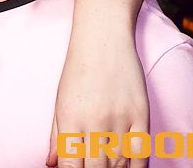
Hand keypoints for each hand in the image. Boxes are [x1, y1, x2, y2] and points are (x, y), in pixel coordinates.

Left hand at [47, 30, 148, 167]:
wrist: (103, 37)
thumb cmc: (78, 68)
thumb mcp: (60, 101)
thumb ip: (57, 136)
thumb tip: (51, 164)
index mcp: (70, 122)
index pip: (71, 167)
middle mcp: (94, 124)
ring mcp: (119, 120)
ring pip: (119, 165)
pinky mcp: (140, 114)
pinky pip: (141, 152)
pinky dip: (137, 167)